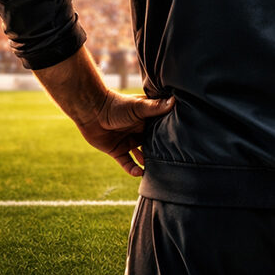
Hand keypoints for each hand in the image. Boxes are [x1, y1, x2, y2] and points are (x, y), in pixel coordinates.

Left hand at [33, 46, 174, 177]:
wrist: (92, 111)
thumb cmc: (116, 105)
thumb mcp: (138, 107)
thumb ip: (156, 107)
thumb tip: (175, 101)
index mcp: (146, 119)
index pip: (161, 129)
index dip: (170, 135)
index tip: (182, 143)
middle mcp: (139, 131)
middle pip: (153, 144)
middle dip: (160, 152)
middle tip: (172, 162)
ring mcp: (128, 141)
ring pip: (141, 155)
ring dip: (147, 163)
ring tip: (157, 171)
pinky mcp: (117, 150)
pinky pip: (127, 163)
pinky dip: (132, 169)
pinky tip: (139, 173)